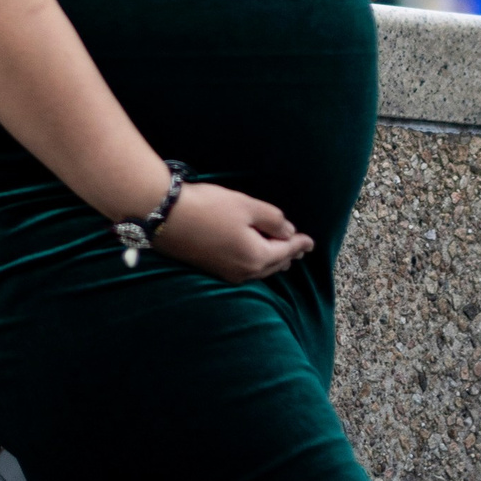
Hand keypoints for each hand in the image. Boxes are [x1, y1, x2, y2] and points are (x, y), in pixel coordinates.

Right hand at [151, 180, 312, 282]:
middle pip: (273, 264)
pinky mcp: (214, 269)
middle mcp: (244, 271)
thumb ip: (272, 220)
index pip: (286, 251)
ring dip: (273, 261)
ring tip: (283, 255)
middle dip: (288, 255)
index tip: (311, 242)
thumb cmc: (211, 208)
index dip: (300, 244)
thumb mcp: (247, 206)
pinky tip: (255, 257)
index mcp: (256, 256)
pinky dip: (257, 263)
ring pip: (259, 270)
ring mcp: (227, 273)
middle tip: (301, 248)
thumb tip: (289, 232)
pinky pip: (245, 270)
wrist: (169, 218)